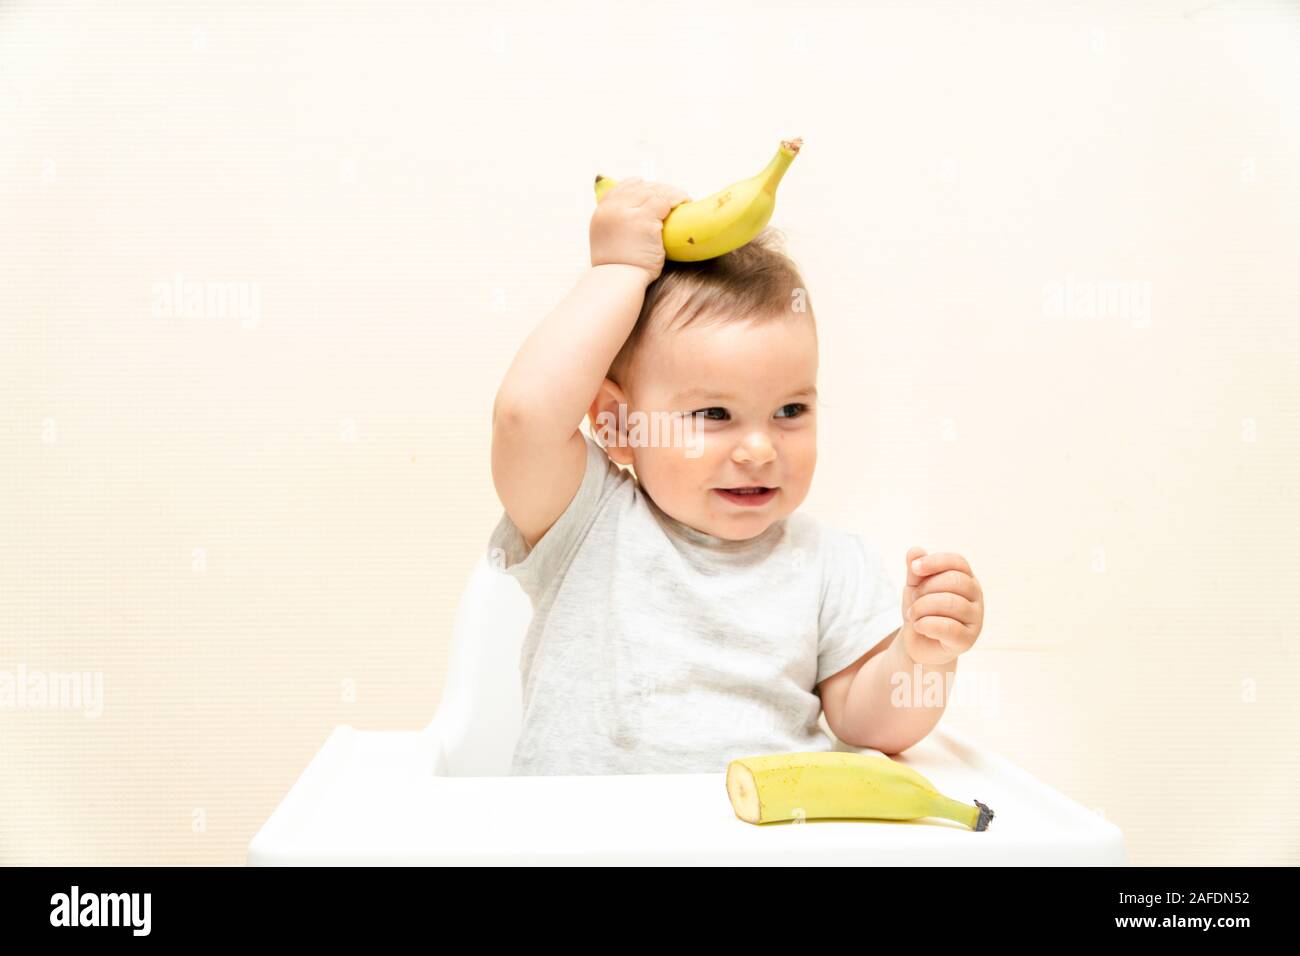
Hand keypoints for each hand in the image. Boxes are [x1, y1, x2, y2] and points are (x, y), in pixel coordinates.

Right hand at [589, 177, 690, 283]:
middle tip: (676, 198)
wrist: (617, 282)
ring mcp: (628, 213)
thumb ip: (617, 225)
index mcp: (602, 211)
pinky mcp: (645, 221)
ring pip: (656, 192)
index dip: (643, 186)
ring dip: (672, 194)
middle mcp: (613, 208)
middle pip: (642, 188)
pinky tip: (685, 204)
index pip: (624, 186)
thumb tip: (636, 217)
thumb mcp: (608, 240)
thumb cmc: (617, 269)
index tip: (655, 192)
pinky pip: (666, 202)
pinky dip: (678, 200)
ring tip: (684, 200)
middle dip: (661, 190)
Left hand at [898, 547, 983, 665]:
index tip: (914, 568)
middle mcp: (976, 597)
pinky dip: (926, 624)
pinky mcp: (968, 640)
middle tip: (913, 600)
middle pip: (955, 581)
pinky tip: (919, 626)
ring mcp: (976, 619)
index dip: (935, 561)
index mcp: (966, 579)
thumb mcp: (914, 587)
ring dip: (922, 607)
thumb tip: (915, 550)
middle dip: (926, 589)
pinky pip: (948, 627)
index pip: (958, 562)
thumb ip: (915, 571)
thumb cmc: (921, 611)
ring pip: (951, 603)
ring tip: (913, 614)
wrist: (919, 644)